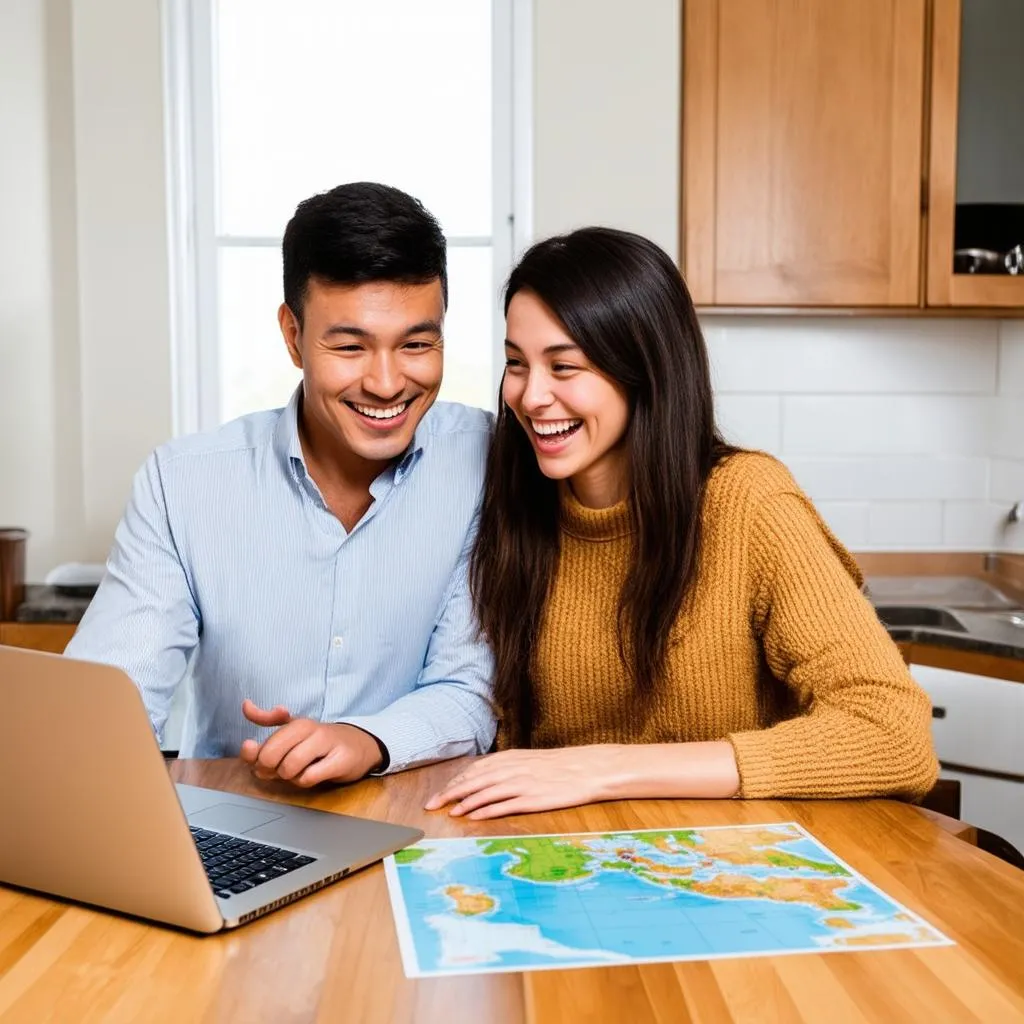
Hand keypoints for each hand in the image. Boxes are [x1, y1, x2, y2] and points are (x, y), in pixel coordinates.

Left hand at [238, 699, 383, 786]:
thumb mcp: (294, 729)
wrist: (359, 746)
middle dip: (270, 770)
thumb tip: (245, 705)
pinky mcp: (341, 760)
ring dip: (290, 777)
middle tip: (280, 770)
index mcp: (296, 723)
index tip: (264, 761)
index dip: (255, 760)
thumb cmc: (320, 742)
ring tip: (300, 771)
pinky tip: (314, 774)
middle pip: (271, 756)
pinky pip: (309, 777)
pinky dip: (306, 781)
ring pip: (289, 767)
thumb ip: (266, 719)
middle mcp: (310, 729)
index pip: (262, 746)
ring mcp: (326, 743)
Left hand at [424, 747, 614, 818]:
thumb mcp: (529, 761)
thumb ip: (508, 767)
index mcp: (510, 758)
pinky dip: (485, 810)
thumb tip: (485, 778)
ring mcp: (521, 783)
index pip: (475, 770)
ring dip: (464, 802)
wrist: (586, 769)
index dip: (455, 781)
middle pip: (474, 780)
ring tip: (449, 812)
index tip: (440, 793)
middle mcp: (512, 768)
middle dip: (450, 793)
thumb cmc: (559, 767)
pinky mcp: (532, 798)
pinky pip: (503, 805)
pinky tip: (473, 817)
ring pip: (484, 792)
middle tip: (432, 805)